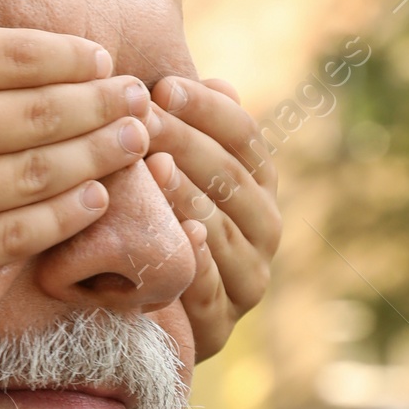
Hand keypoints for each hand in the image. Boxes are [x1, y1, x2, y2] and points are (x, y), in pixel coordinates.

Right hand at [0, 0, 153, 301]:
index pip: (23, 56)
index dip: (77, 60)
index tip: (105, 63)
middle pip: (45, 115)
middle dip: (104, 107)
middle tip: (140, 103)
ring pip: (40, 177)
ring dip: (99, 159)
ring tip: (133, 145)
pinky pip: (12, 238)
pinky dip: (62, 216)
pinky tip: (92, 199)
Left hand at [145, 75, 279, 361]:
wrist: (147, 314)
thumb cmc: (158, 224)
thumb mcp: (177, 174)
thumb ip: (194, 132)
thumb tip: (219, 83)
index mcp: (260, 188)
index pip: (245, 138)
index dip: (206, 110)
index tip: (162, 87)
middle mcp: (265, 230)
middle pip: (231, 179)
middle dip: (185, 144)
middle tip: (143, 119)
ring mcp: (247, 279)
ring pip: (223, 230)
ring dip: (187, 196)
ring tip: (152, 166)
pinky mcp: (220, 325)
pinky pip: (211, 291)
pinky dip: (197, 263)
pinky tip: (179, 236)